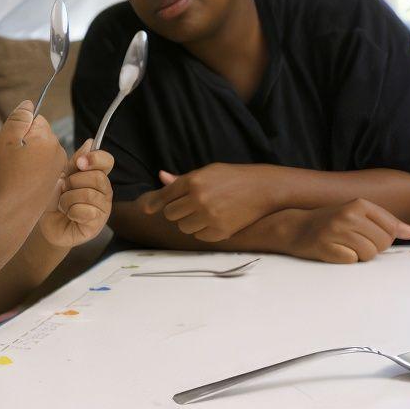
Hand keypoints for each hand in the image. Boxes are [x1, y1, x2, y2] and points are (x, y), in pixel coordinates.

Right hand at [0, 100, 66, 218]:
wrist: (10, 214)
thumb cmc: (6, 177)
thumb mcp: (6, 141)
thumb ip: (19, 118)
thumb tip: (29, 104)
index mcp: (48, 138)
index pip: (35, 119)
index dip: (19, 130)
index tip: (11, 145)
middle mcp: (58, 151)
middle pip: (38, 135)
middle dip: (24, 143)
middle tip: (11, 160)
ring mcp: (57, 168)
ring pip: (39, 152)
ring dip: (27, 157)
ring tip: (14, 172)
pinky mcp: (53, 182)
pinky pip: (41, 167)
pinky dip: (30, 171)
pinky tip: (20, 182)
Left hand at [37, 139, 114, 247]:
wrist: (47, 223)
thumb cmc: (55, 199)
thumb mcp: (62, 176)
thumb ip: (75, 162)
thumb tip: (90, 143)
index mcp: (97, 176)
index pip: (107, 161)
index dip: (96, 158)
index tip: (79, 163)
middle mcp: (104, 191)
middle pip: (98, 178)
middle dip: (74, 182)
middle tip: (64, 189)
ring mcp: (103, 209)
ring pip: (89, 195)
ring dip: (68, 199)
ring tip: (63, 204)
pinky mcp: (96, 224)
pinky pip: (85, 211)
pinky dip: (71, 211)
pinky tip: (68, 214)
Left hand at [139, 163, 280, 241]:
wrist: (263, 188)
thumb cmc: (233, 177)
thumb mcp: (208, 171)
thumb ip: (183, 179)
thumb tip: (161, 176)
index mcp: (193, 180)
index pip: (165, 195)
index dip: (154, 203)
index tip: (146, 210)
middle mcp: (198, 198)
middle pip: (170, 214)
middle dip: (177, 211)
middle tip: (190, 206)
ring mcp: (209, 216)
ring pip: (183, 227)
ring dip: (189, 222)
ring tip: (204, 213)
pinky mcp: (219, 231)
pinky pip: (199, 236)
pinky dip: (203, 231)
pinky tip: (215, 220)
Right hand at [284, 199, 409, 262]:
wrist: (293, 227)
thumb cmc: (330, 222)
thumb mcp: (357, 214)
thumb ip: (386, 222)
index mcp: (358, 204)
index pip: (391, 228)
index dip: (384, 237)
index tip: (367, 234)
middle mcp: (348, 215)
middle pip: (383, 243)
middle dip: (372, 247)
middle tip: (353, 241)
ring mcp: (336, 231)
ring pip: (369, 254)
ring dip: (359, 255)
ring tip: (344, 245)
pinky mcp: (326, 247)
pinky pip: (352, 261)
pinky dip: (346, 259)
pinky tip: (335, 251)